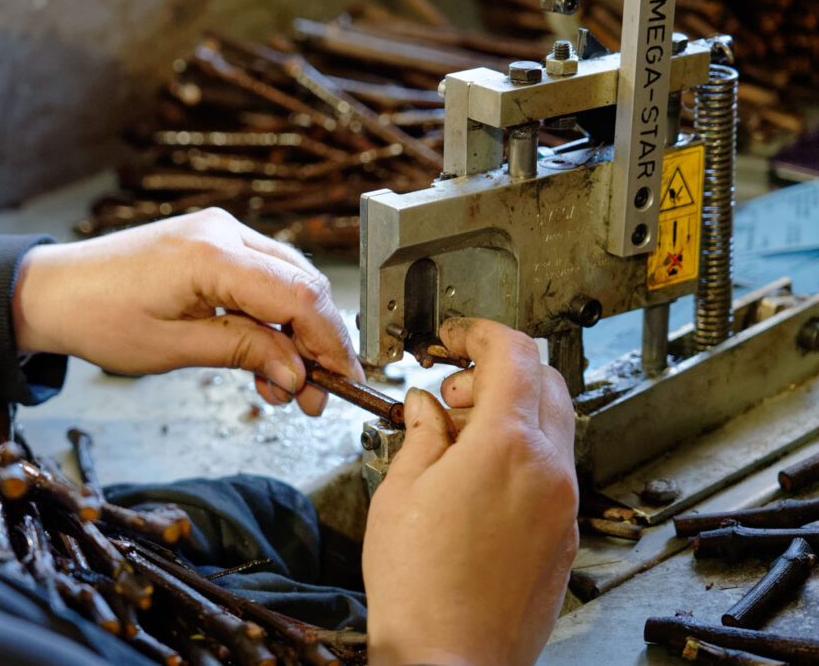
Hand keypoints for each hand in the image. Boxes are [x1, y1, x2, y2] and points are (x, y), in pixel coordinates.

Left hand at [11, 208, 362, 415]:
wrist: (53, 290)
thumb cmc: (98, 316)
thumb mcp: (174, 348)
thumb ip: (245, 353)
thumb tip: (298, 373)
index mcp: (212, 255)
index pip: (299, 297)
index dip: (328, 343)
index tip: (341, 380)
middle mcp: (224, 232)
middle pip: (302, 285)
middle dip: (316, 343)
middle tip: (313, 395)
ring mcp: (220, 232)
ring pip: (288, 282)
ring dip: (295, 335)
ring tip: (281, 386)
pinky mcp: (213, 243)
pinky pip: (263, 278)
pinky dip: (272, 319)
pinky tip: (263, 357)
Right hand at [362, 318, 577, 665]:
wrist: (451, 658)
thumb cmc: (420, 588)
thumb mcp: (401, 492)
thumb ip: (422, 434)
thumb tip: (428, 407)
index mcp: (507, 447)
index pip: (515, 354)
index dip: (481, 333)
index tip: (458, 337)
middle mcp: (549, 470)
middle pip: (546, 381)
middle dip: (499, 370)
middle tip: (454, 390)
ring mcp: (563, 505)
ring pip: (554, 425)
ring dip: (512, 411)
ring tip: (459, 439)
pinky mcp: (564, 535)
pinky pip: (553, 469)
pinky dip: (523, 452)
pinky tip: (479, 478)